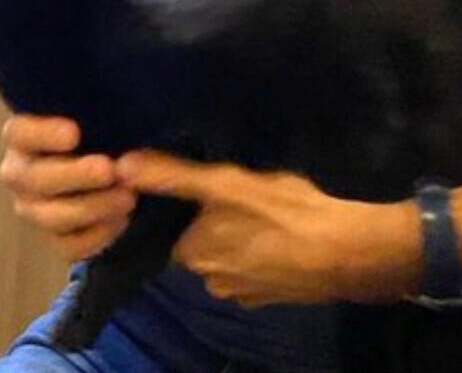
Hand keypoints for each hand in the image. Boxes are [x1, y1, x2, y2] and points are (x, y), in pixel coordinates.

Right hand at [0, 115, 136, 261]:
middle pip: (32, 178)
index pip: (18, 132)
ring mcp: (35, 209)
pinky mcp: (56, 238)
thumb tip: (123, 143)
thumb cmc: (110, 132)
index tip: (74, 133)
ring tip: (128, 196)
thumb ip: (113, 123)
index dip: (41, 134)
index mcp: (27, 136)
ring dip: (91, 207)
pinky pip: (68, 246)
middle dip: (73, 175)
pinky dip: (96, 236)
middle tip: (108, 169)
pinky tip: (122, 219)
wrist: (123, 169)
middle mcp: (22, 173)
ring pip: (49, 216)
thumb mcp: (112, 119)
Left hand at [115, 151, 420, 307]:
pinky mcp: (272, 296)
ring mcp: (243, 293)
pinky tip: (279, 232)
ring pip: (229, 256)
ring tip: (262, 209)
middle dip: (213, 221)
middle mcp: (209, 281)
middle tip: (238, 192)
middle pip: (200, 242)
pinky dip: (262, 252)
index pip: (173, 227)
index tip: (207, 185)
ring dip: (239, 236)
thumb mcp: (224, 182)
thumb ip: (173, 175)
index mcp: (190, 254)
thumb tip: (120, 165)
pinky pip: (255, 268)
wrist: (341, 251)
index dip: (187, 205)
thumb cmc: (280, 211)